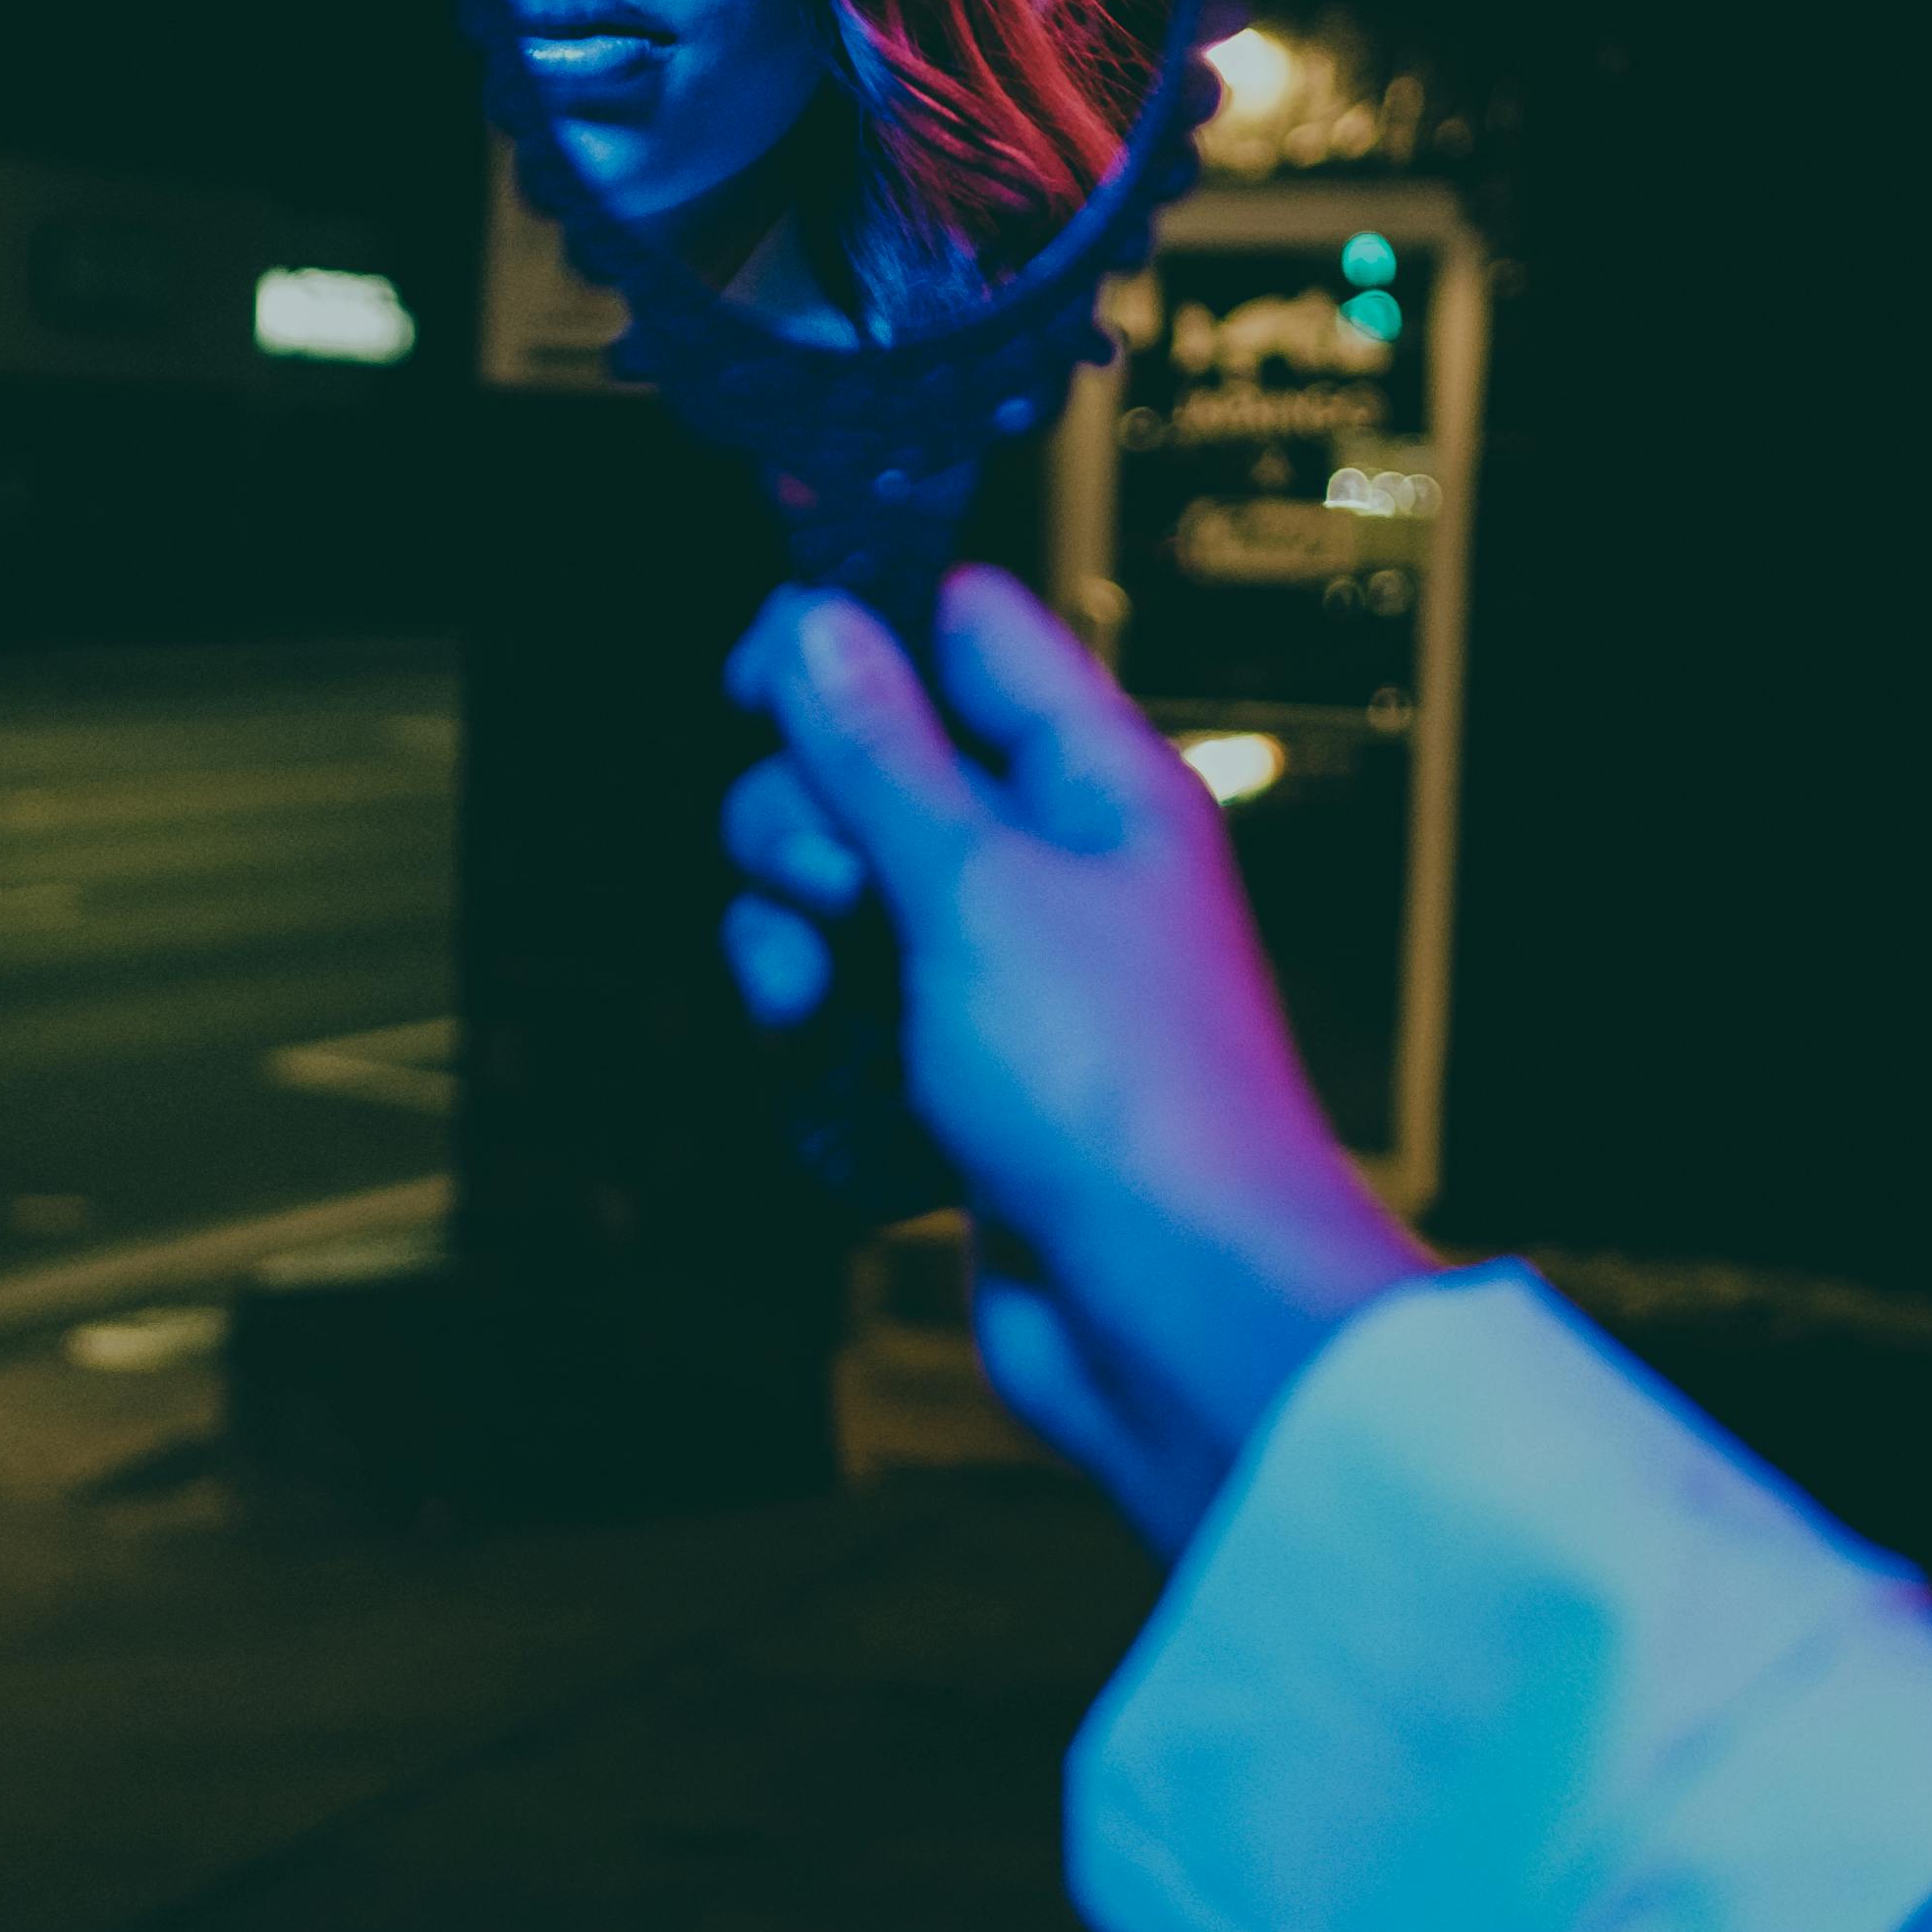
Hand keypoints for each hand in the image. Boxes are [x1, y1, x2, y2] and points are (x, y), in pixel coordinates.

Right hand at [723, 569, 1435, 1550]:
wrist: (1173, 1310)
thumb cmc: (1118, 1087)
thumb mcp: (976, 885)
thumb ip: (884, 752)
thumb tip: (817, 622)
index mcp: (1097, 779)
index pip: (968, 632)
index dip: (856, 635)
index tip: (757, 680)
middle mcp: (1057, 863)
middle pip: (875, 761)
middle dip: (801, 810)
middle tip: (827, 888)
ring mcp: (1007, 975)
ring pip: (844, 894)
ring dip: (788, 929)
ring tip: (804, 999)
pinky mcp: (963, 1078)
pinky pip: (852, 1011)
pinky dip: (815, 1030)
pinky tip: (814, 1064)